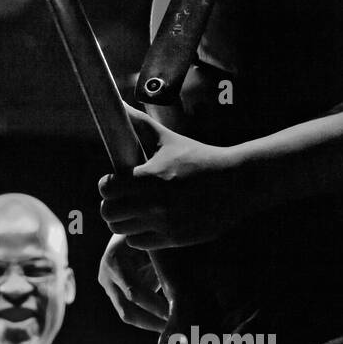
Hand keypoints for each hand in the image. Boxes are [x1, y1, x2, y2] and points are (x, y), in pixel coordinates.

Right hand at [98, 234, 169, 330]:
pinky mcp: (114, 293)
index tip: (178, 313)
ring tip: (174, 330)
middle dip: (153, 322)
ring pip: (128, 315)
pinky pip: (131, 311)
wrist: (128, 229)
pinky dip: (149, 319)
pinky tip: (166, 323)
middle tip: (177, 329)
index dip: (156, 305)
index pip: (135, 292)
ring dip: (151, 324)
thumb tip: (186, 289)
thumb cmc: (146, 232)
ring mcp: (108, 286)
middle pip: (128, 310)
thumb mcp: (154, 244)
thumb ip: (163, 264)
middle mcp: (106, 276)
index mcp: (114, 261)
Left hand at [99, 106, 247, 250]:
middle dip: (111, 204)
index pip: (106, 188)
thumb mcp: (168, 140)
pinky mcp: (174, 239)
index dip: (108, 184)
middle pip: (108, 213)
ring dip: (124, 220)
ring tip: (133, 211)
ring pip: (121, 230)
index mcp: (148, 177)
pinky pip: (139, 242)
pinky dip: (138, 234)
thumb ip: (139, 124)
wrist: (236, 183)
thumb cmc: (199, 158)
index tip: (115, 181)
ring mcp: (163, 223)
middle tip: (120, 198)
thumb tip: (118, 101)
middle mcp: (153, 203)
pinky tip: (147, 222)